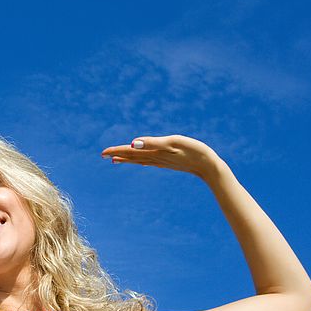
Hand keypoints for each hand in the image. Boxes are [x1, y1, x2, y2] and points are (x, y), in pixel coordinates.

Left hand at [100, 135, 221, 178]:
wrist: (209, 166)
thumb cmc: (193, 152)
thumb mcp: (172, 143)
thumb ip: (152, 143)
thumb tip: (132, 143)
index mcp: (154, 152)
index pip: (130, 151)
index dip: (116, 151)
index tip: (102, 153)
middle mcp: (155, 158)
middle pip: (132, 157)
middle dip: (118, 155)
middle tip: (103, 155)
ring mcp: (162, 162)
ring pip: (140, 160)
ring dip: (127, 159)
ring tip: (115, 160)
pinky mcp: (169, 162)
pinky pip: (150, 162)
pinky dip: (141, 161)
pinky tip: (140, 162)